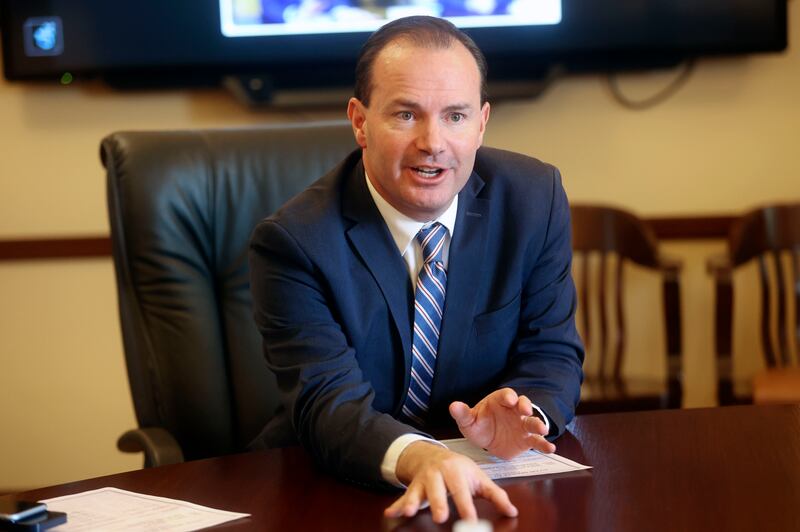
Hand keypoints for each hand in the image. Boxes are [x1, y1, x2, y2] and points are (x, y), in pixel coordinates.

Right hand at [384, 441, 517, 523]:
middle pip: (437, 490)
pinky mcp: (412, 488)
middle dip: (438, 503)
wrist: (431, 454)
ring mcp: (423, 481)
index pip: (462, 491)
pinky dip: (396, 505)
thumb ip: (496, 495)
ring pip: (417, 492)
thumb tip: (512, 511)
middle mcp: (437, 475)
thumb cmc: (458, 469)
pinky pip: (403, 496)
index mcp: (456, 472)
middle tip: (440, 518)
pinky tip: (390, 513)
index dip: (466, 507)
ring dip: (412, 501)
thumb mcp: (478, 478)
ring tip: (409, 511)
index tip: (471, 521)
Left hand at [449, 388, 555, 459]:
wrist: (487, 441)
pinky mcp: (527, 439)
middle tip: (526, 409)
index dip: (508, 396)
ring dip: (539, 424)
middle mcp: (514, 411)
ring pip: (532, 421)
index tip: (509, 399)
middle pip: (523, 404)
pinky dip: (544, 444)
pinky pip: (537, 441)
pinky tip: (550, 448)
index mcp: (499, 402)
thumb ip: (463, 414)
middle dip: (525, 406)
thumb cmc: (479, 425)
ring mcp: (522, 424)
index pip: (506, 395)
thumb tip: (453, 406)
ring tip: (543, 430)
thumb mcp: (468, 421)